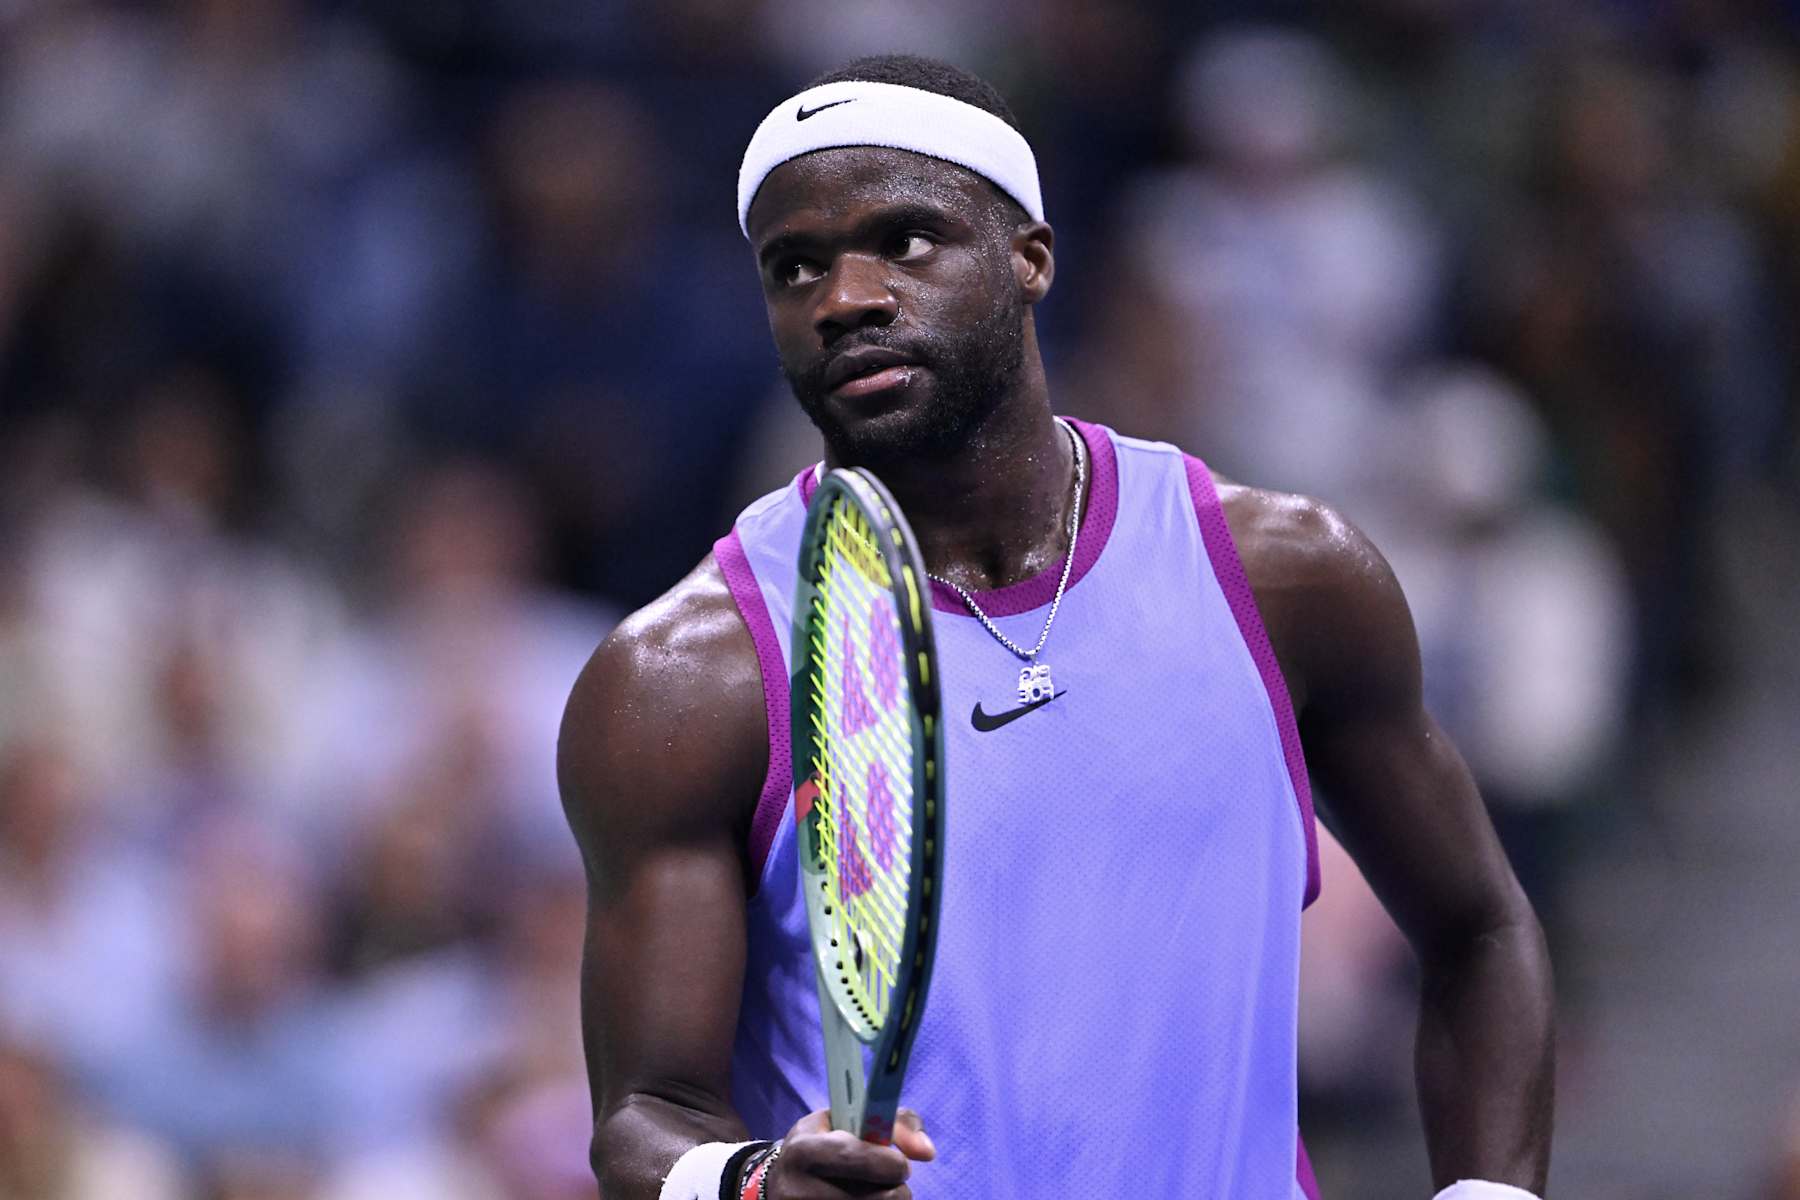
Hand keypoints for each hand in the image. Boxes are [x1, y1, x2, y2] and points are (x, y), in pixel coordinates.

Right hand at [765, 1108, 934, 1197]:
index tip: (900, 1163)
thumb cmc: (821, 1145)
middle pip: (880, 1197)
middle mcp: (800, 1190)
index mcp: (804, 1150)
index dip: (891, 1162)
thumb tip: (927, 1151)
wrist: (779, 1187)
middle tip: (888, 1177)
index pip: (858, 1157)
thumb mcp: (841, 1120)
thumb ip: (891, 1122)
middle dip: (895, 1185)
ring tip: (872, 1190)